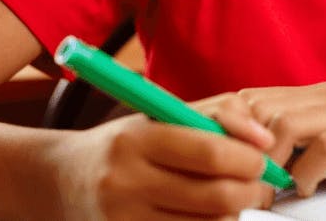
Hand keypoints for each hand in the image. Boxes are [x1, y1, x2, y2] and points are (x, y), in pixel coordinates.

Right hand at [52, 111, 275, 219]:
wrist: (61, 181)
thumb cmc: (120, 144)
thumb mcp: (157, 115)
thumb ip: (213, 115)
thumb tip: (264, 138)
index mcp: (136, 139)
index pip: (209, 151)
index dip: (248, 158)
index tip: (261, 158)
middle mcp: (127, 182)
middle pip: (216, 196)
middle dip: (251, 191)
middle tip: (260, 185)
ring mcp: (125, 220)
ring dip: (235, 215)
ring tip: (235, 199)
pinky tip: (210, 216)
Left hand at [235, 80, 325, 197]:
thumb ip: (309, 142)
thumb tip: (261, 162)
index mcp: (324, 93)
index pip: (255, 96)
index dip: (226, 123)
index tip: (212, 154)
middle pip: (261, 108)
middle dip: (242, 149)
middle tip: (243, 185)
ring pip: (285, 125)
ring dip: (270, 165)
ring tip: (272, 192)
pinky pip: (324, 149)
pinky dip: (306, 175)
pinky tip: (309, 189)